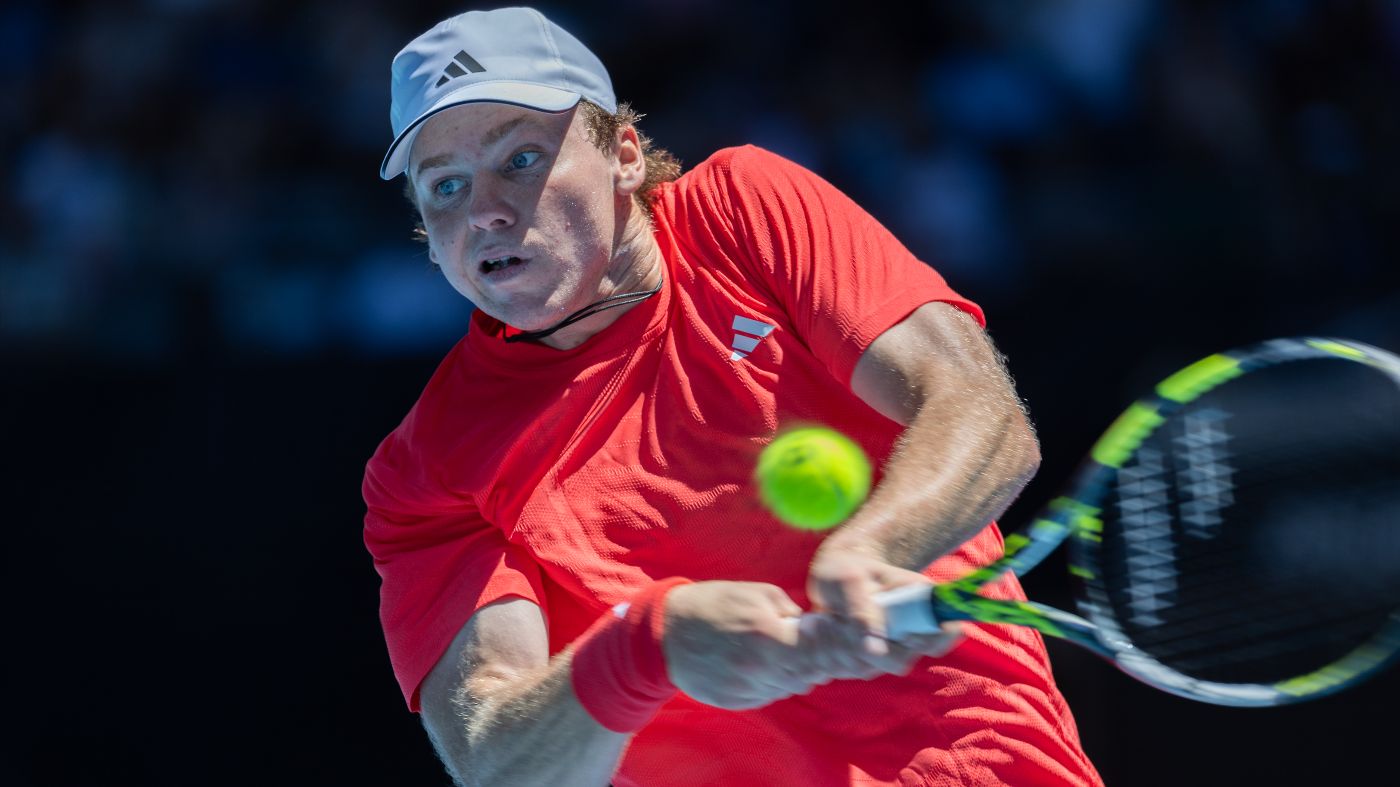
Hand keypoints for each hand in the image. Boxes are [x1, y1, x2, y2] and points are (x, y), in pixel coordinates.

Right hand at [661, 581, 828, 709]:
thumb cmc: (714, 604)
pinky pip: (764, 698)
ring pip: (785, 690)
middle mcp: (757, 668)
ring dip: (787, 675)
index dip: (822, 650)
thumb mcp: (754, 592)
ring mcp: (743, 688)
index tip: (817, 642)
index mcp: (766, 635)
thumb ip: (788, 609)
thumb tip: (811, 627)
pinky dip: (767, 685)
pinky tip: (755, 667)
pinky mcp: (731, 702)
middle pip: (804, 678)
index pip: (816, 657)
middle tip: (796, 648)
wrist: (666, 631)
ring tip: (772, 655)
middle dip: (807, 664)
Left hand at [807, 542, 963, 660]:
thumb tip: (874, 648)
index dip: (927, 641)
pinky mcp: (865, 661)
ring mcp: (889, 650)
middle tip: (839, 618)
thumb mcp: (850, 579)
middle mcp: (911, 632)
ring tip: (826, 617)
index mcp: (923, 603)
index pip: (948, 633)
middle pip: (899, 662)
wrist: (834, 577)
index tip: (896, 631)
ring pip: (867, 668)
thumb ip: (862, 609)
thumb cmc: (847, 570)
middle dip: (860, 643)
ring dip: (838, 645)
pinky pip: (846, 670)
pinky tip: (821, 628)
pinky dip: (827, 652)